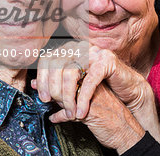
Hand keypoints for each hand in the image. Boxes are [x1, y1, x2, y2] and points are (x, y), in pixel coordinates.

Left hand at [33, 41, 159, 151]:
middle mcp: (81, 47)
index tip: (42, 97)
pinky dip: (83, 98)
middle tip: (51, 103)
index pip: (48, 58)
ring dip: (68, 96)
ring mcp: (94, 52)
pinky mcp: (107, 62)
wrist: (126, 89)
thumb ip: (56, 83)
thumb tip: (33, 84)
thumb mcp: (73, 86)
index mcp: (71, 49)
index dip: (42, 78)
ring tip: (70, 112)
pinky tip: (82, 111)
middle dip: (52, 87)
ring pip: (71, 72)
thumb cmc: (99, 87)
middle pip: (57, 63)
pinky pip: (89, 81)